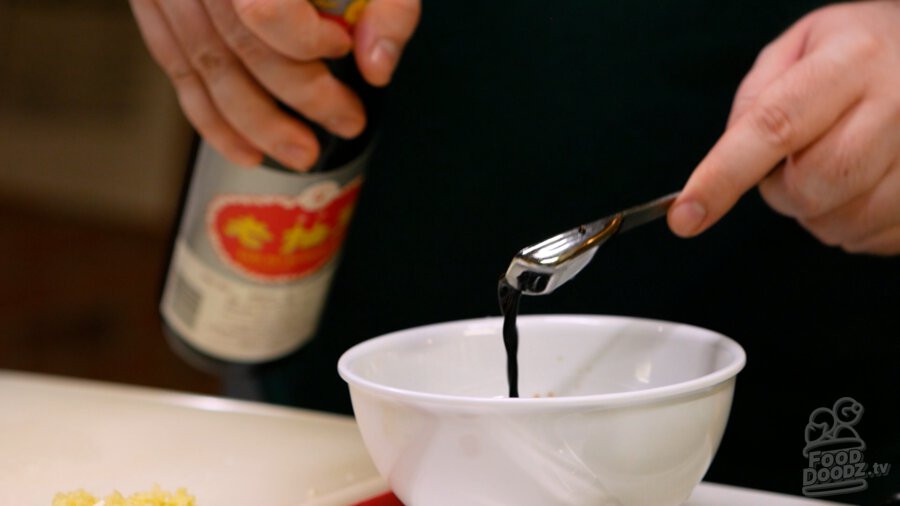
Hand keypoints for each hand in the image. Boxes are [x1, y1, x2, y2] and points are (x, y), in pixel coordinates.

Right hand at [129, 0, 419, 170]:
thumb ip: (387, 4)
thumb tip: (377, 67)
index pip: (264, 7)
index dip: (306, 40)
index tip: (340, 45)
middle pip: (240, 44)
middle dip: (300, 98)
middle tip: (346, 121)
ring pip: (205, 66)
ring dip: (257, 123)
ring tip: (301, 151)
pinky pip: (174, 65)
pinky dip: (210, 116)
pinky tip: (246, 147)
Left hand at [668, 0, 899, 254]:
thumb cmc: (862, 52)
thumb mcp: (804, 45)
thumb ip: (758, 96)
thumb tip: (728, 156)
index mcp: (852, 61)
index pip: (774, 127)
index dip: (723, 177)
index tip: (684, 217)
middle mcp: (899, 104)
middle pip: (810, 187)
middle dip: (781, 191)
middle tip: (793, 162)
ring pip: (843, 223)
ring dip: (818, 211)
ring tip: (836, 165)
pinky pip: (874, 239)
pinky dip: (855, 224)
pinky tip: (868, 184)